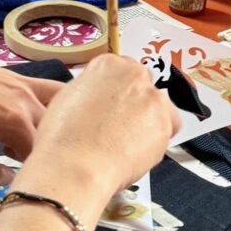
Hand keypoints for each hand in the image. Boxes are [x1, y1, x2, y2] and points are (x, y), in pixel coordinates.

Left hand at [0, 35, 63, 190]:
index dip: (36, 176)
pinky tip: (30, 122)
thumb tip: (11, 181)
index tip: (23, 185)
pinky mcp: (17, 76)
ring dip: (53, 130)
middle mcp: (27, 100)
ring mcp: (25, 84)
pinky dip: (52, 108)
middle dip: (44, 155)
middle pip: (56, 135)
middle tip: (19, 167)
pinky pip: (49, 91)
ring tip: (28, 143)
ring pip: (60, 110)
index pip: (43, 157)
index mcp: (14, 123)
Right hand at [19, 54, 178, 220]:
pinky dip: (155, 141)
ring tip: (125, 142)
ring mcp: (152, 98)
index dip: (116, 92)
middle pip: (143, 86)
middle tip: (118, 126)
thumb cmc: (64, 139)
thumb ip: (90, 89)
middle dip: (134, 104)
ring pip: (159, 107)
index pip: (122, 70)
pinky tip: (134, 150)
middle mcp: (134, 75)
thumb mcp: (66, 98)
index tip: (113, 105)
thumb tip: (97, 96)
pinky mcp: (165, 123)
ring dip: (147, 121)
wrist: (76, 166)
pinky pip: (167, 130)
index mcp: (108, 64)